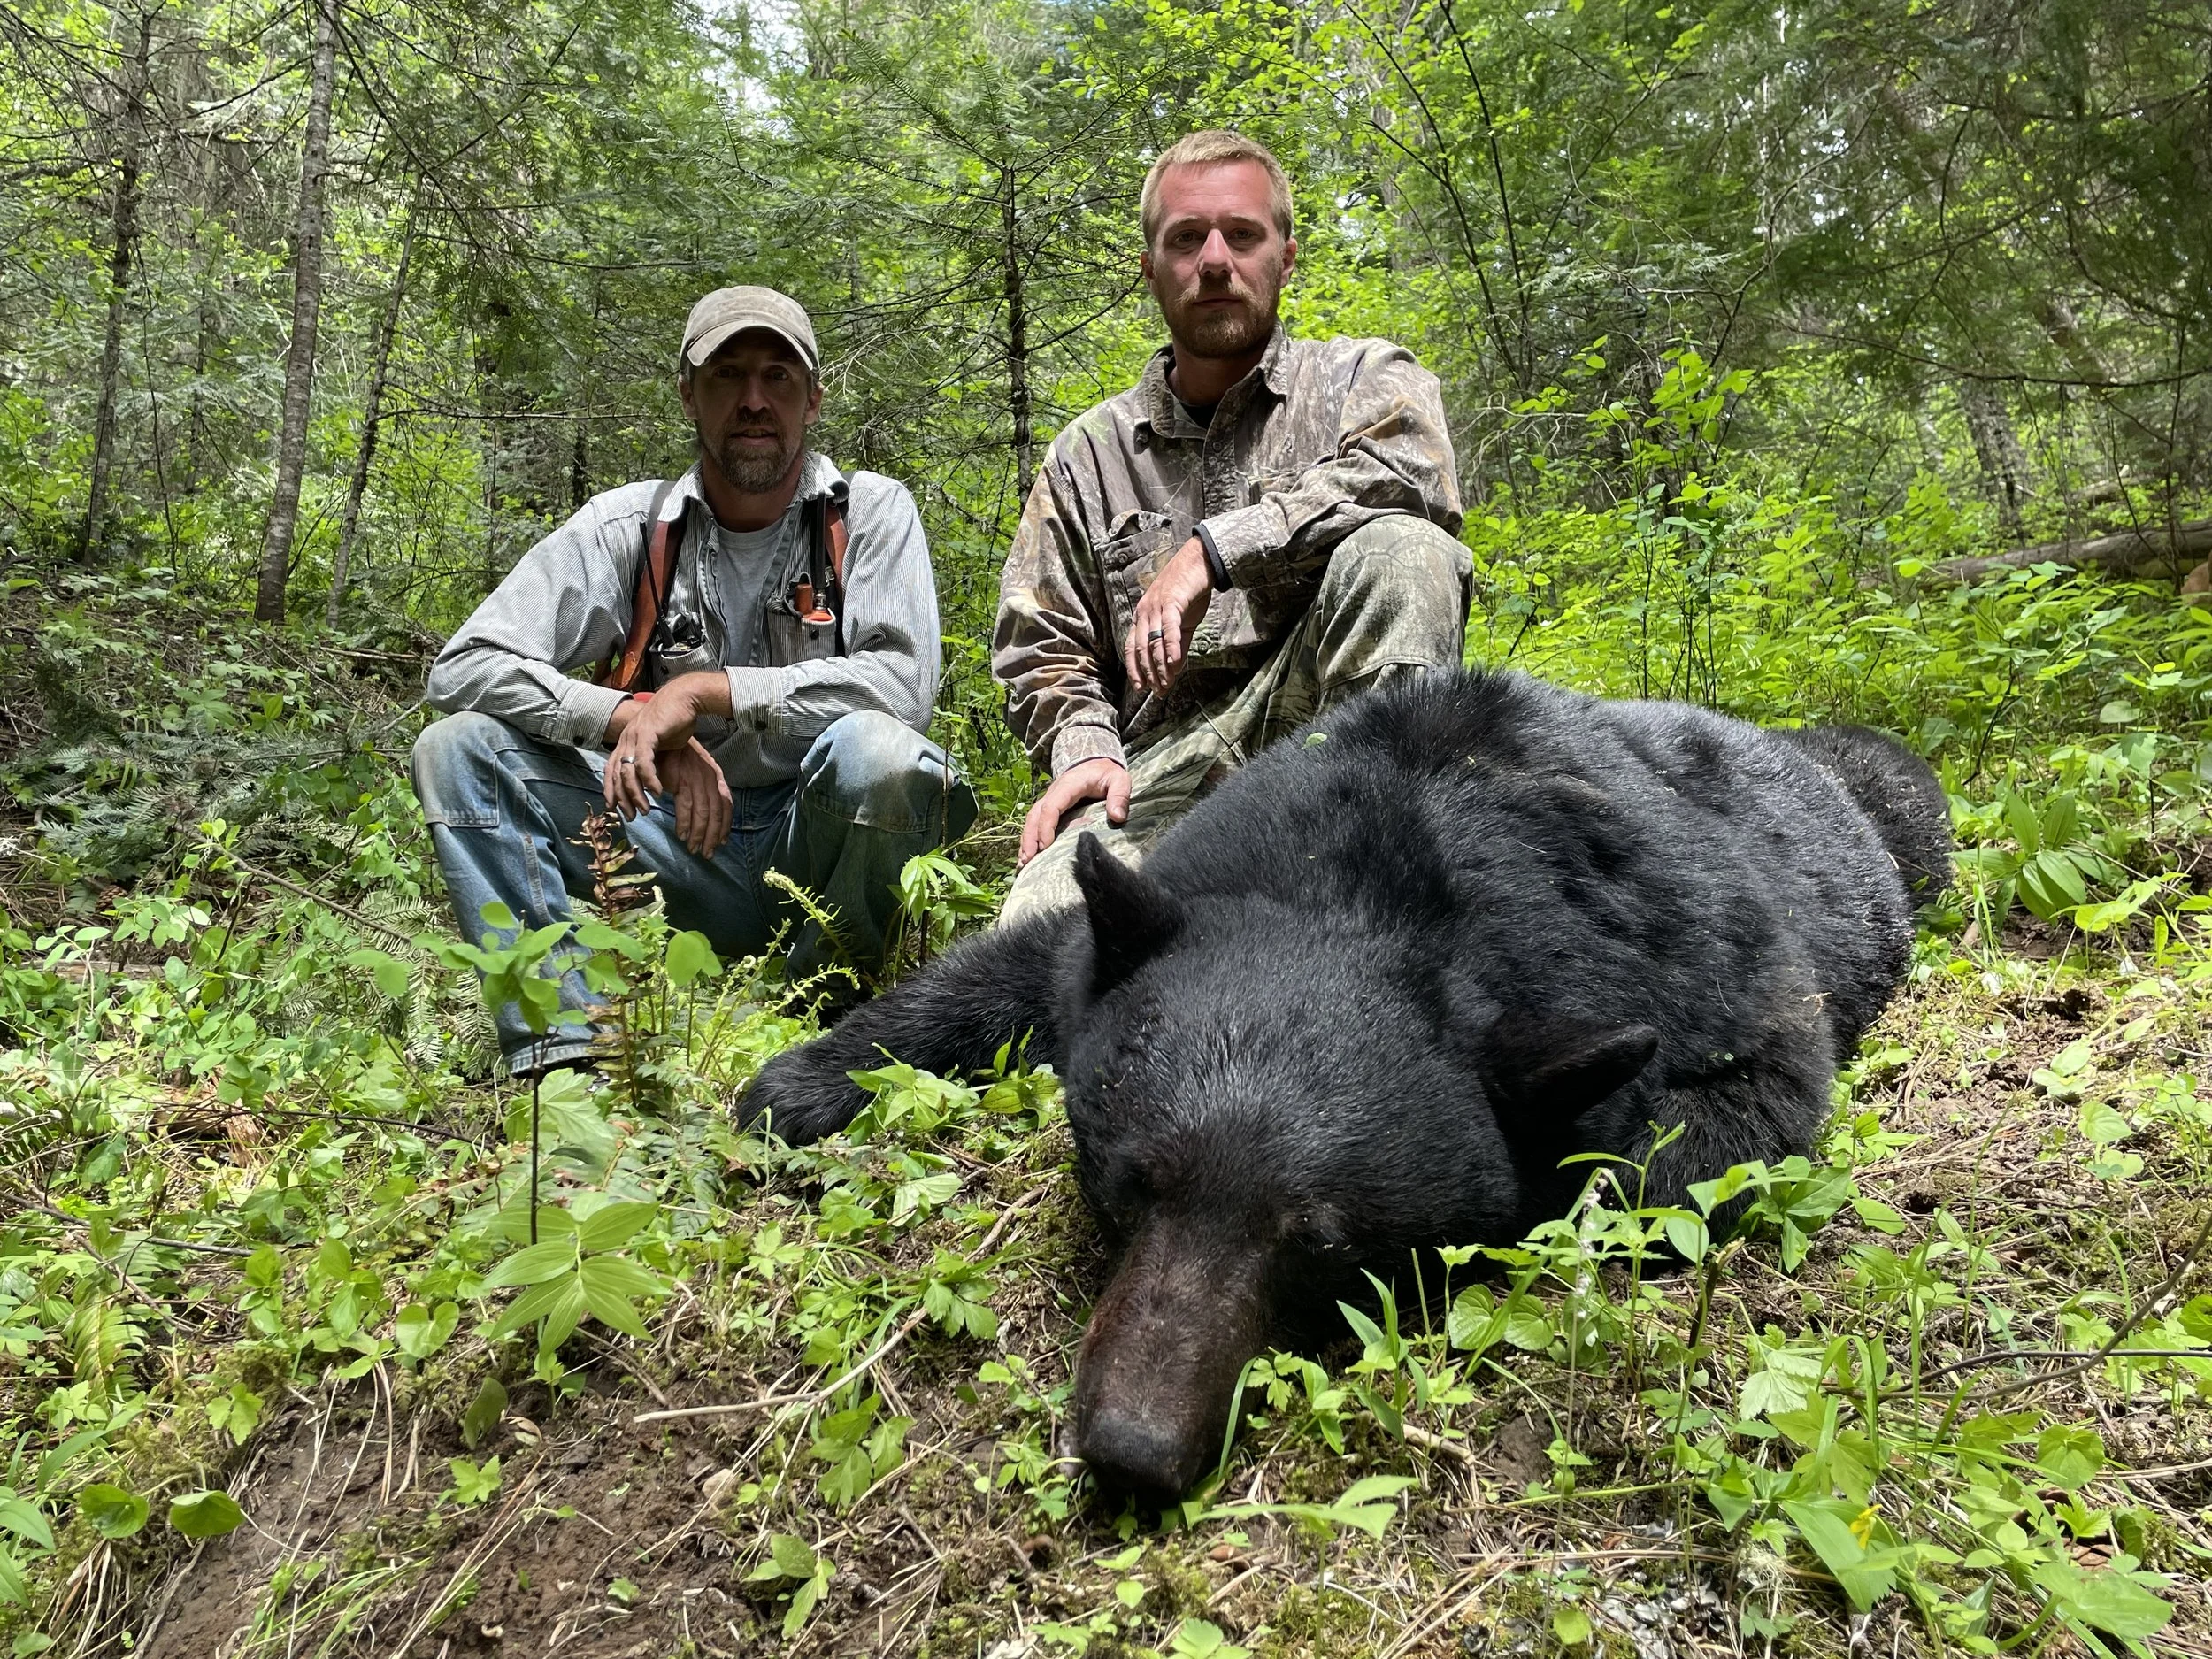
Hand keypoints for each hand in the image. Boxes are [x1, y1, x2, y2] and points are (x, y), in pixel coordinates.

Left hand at [605, 681, 706, 818]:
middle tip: (631, 816)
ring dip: (635, 793)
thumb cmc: (674, 721)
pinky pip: (644, 762)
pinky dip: (649, 779)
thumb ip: (651, 759)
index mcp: (626, 742)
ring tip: (645, 809)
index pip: (611, 770)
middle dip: (622, 799)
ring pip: (627, 771)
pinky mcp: (647, 734)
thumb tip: (650, 779)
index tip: (615, 809)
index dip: (610, 790)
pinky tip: (657, 792)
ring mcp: (634, 736)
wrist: (684, 698)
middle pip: (616, 775)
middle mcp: (626, 740)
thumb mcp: (659, 744)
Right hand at [659, 739, 732, 854]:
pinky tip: (681, 834)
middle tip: (708, 853)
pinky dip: (684, 823)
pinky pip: (685, 807)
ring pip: (703, 813)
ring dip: (699, 834)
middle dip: (713, 836)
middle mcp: (711, 779)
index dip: (725, 825)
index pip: (726, 806)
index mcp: (717, 777)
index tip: (723, 842)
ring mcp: (697, 780)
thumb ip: (705, 791)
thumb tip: (708, 813)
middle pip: (716, 814)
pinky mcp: (681, 781)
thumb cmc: (681, 758)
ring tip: (694, 848)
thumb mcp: (698, 773)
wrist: (665, 739)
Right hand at [1020, 757, 1129, 866]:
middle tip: (1028, 860)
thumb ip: (1120, 796)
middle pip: (1035, 814)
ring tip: (1024, 862)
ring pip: (1032, 820)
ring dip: (1027, 840)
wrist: (1098, 765)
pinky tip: (1028, 856)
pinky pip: (1036, 823)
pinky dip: (1030, 839)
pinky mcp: (1050, 809)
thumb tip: (1117, 817)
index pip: (1052, 805)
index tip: (1045, 846)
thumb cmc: (1108, 774)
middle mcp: (1054, 793)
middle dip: (1030, 837)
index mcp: (1069, 785)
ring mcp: (1050, 800)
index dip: (1046, 826)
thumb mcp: (1119, 779)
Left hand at [1124, 536, 1214, 695]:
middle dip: (1149, 673)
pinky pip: (1168, 628)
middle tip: (1158, 691)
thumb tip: (1174, 668)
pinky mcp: (1172, 601)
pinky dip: (1170, 646)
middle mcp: (1144, 611)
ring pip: (1154, 641)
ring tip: (1166, 684)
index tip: (1140, 688)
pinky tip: (1174, 663)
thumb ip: (1177, 645)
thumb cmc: (1189, 590)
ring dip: (1160, 665)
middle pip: (1141, 648)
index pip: (1132, 647)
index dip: (1135, 669)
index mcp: (1142, 616)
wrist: (1201, 560)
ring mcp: (1156, 606)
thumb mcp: (1182, 622)